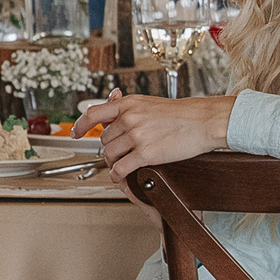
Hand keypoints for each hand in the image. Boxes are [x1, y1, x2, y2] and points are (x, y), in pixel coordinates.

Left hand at [75, 89, 236, 180]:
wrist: (203, 121)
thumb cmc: (183, 114)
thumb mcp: (150, 103)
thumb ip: (130, 110)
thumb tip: (112, 117)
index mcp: (129, 104)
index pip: (93, 113)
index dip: (80, 125)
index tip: (75, 133)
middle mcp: (129, 118)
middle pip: (104, 139)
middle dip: (110, 148)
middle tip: (119, 153)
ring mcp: (136, 135)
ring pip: (110, 154)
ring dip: (114, 162)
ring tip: (123, 164)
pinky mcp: (146, 153)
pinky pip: (121, 168)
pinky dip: (118, 175)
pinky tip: (122, 176)